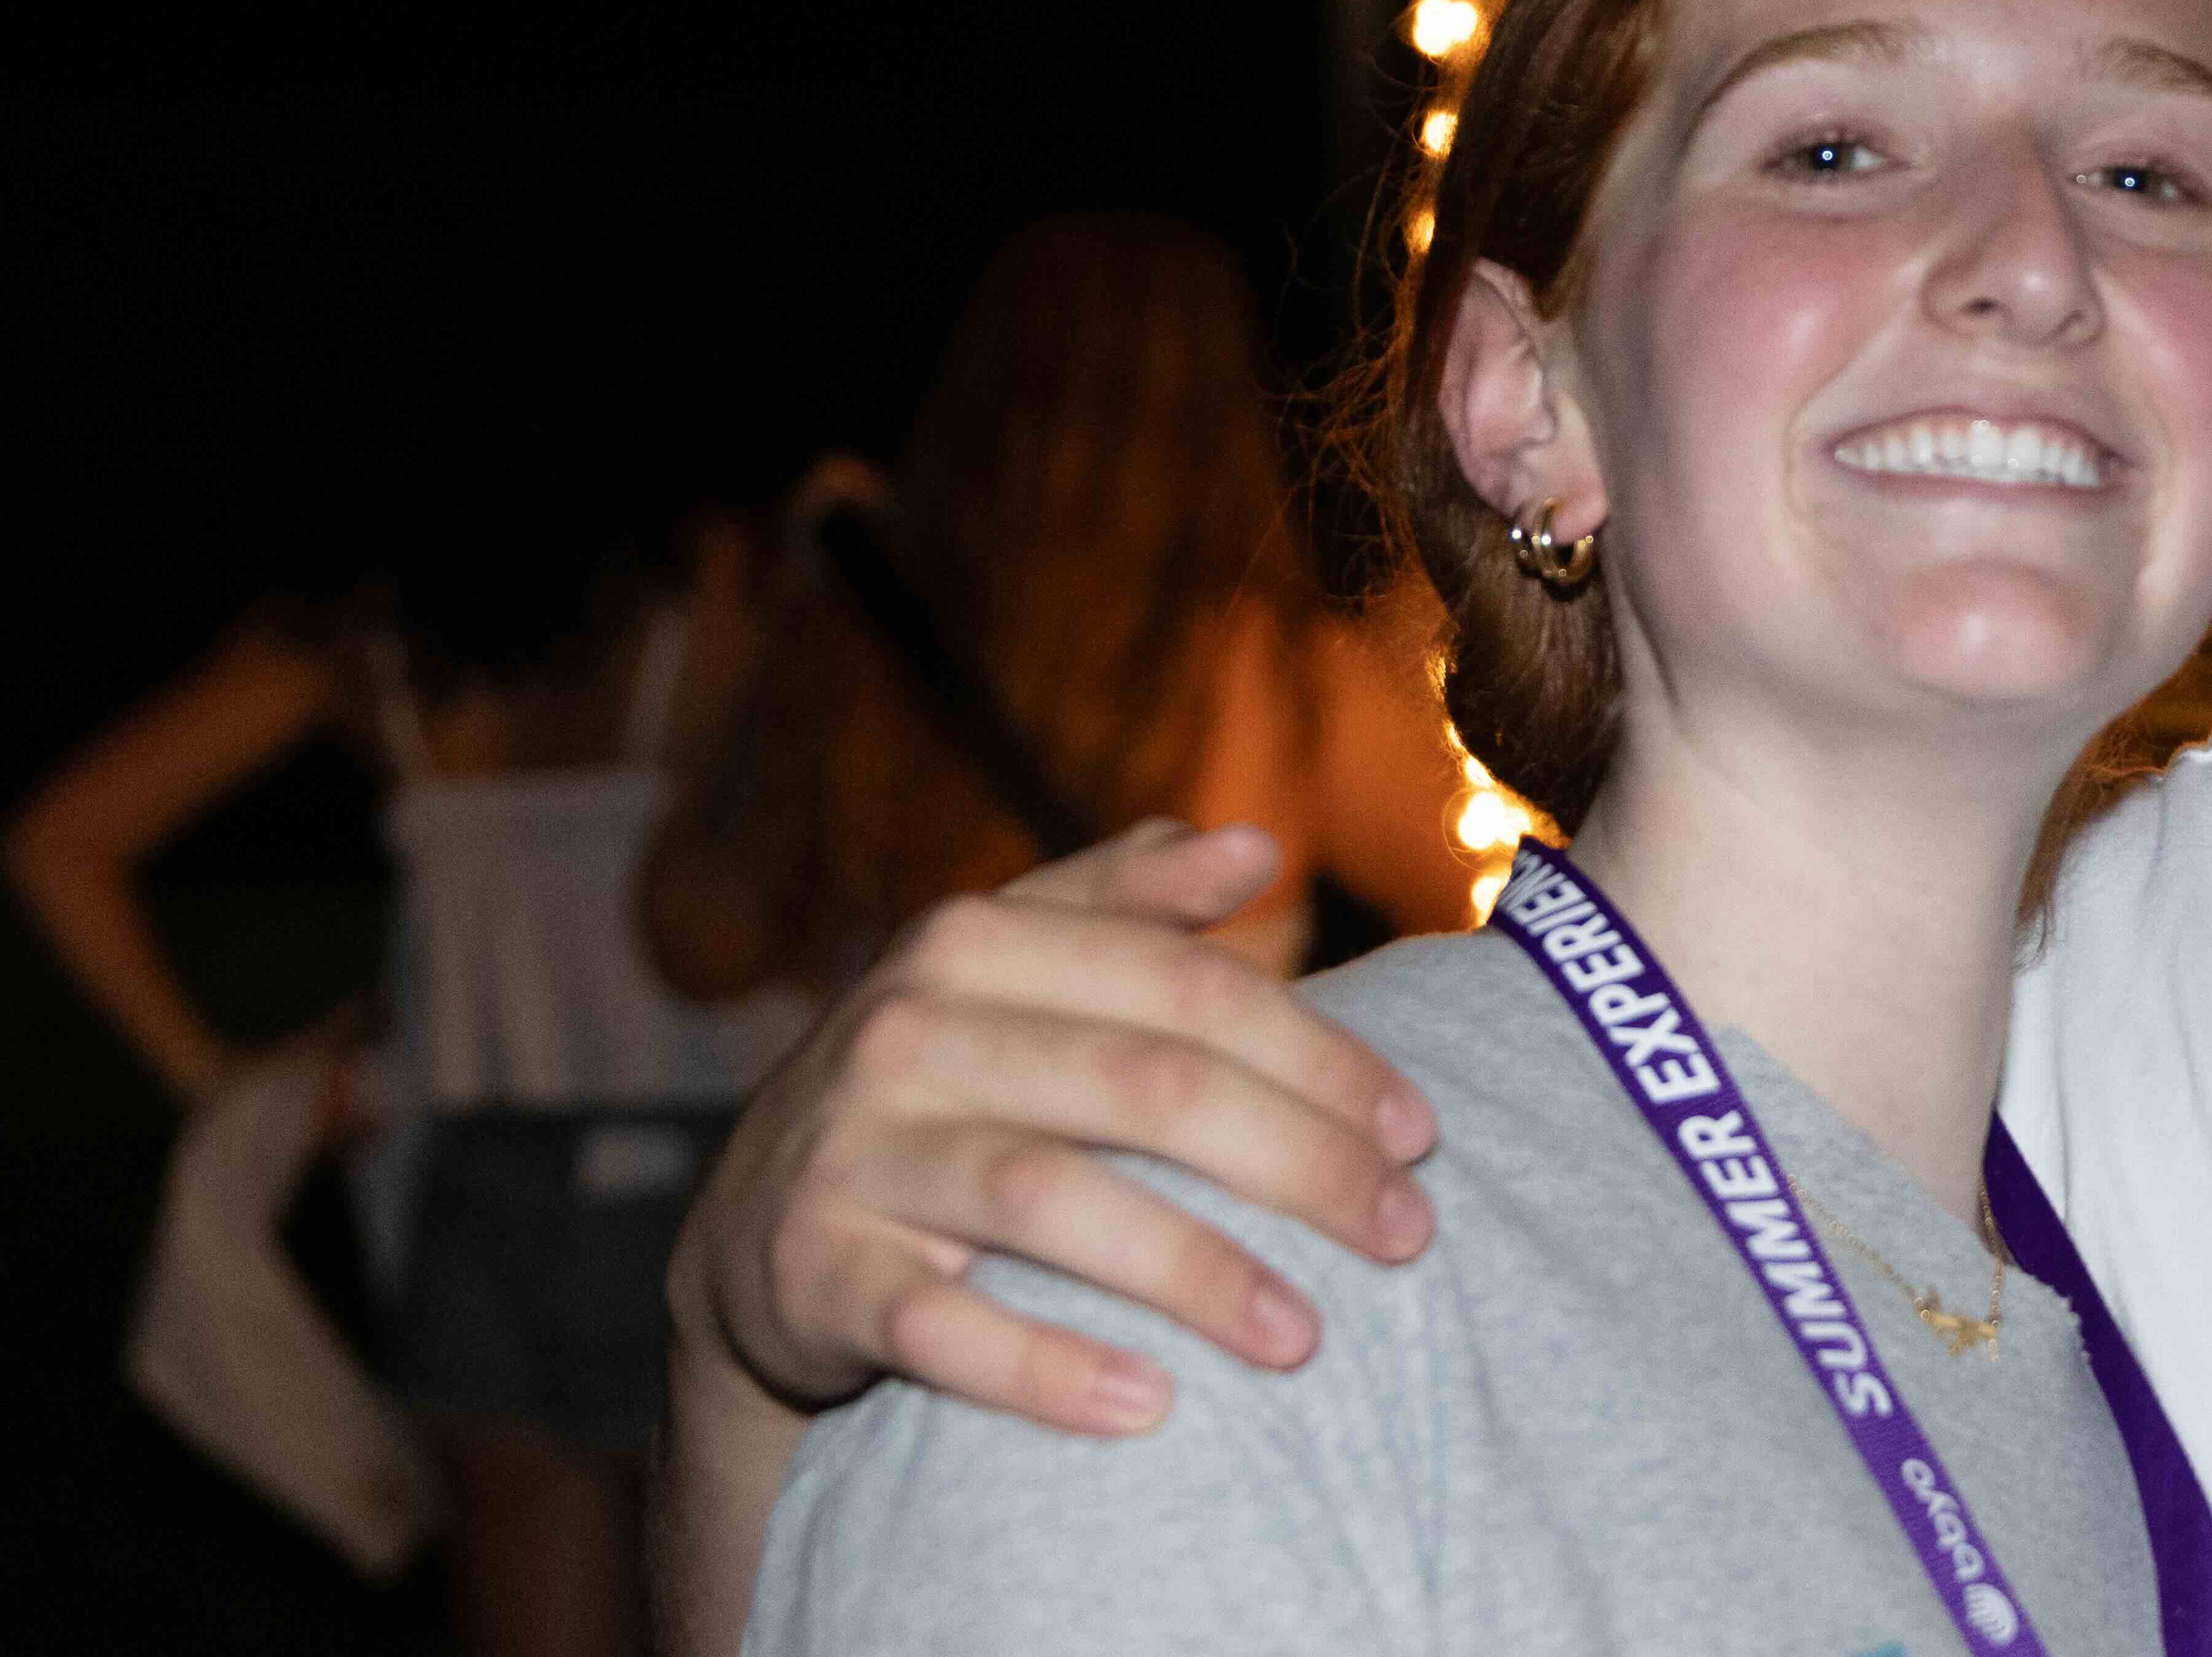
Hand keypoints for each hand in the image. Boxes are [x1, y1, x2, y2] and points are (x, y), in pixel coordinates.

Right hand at [669, 820, 1438, 1434]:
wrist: (751, 1232)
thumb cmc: (936, 1083)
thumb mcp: (1011, 966)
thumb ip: (1129, 899)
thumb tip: (1255, 846)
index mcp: (971, 942)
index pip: (1190, 990)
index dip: (1321, 1057)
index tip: (1421, 1130)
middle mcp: (905, 1033)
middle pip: (1146, 1090)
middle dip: (1299, 1164)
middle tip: (1408, 1234)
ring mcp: (852, 1155)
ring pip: (1053, 1201)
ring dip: (1197, 1273)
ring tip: (1307, 1336)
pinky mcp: (814, 1275)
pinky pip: (944, 1327)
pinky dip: (1049, 1368)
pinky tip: (1154, 1405)